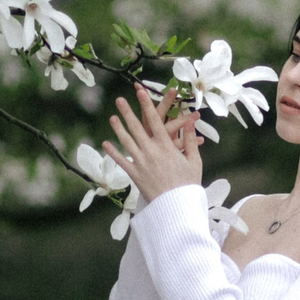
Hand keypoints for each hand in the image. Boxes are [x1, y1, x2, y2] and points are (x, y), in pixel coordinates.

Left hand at [104, 85, 202, 202]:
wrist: (177, 208)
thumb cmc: (188, 184)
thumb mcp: (194, 160)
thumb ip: (190, 139)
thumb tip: (191, 120)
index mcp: (166, 147)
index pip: (155, 120)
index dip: (147, 105)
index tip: (140, 92)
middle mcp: (151, 152)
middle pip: (136, 128)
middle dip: (127, 112)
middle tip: (120, 100)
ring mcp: (141, 163)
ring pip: (127, 141)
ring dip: (118, 128)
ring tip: (112, 117)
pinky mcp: (135, 175)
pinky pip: (122, 161)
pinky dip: (113, 152)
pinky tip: (106, 143)